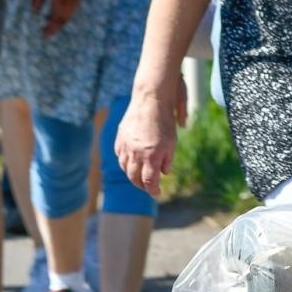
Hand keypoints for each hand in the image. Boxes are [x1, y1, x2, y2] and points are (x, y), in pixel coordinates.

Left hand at [32, 0, 81, 36]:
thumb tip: (36, 12)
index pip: (56, 17)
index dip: (51, 27)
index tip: (44, 34)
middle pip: (66, 17)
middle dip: (57, 26)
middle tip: (48, 32)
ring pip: (72, 11)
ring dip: (63, 19)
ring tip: (53, 22)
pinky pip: (75, 4)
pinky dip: (69, 11)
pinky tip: (62, 11)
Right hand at [115, 82, 186, 197]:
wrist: (151, 98)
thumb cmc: (166, 119)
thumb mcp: (172, 141)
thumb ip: (168, 159)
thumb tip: (164, 173)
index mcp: (151, 155)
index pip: (149, 181)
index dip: (153, 190)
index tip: (157, 193)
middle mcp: (136, 153)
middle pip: (134, 177)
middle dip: (141, 185)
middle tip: (147, 188)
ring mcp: (126, 145)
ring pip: (125, 168)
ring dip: (131, 175)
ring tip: (138, 177)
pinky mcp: (120, 137)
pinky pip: (119, 155)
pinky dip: (124, 163)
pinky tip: (129, 163)